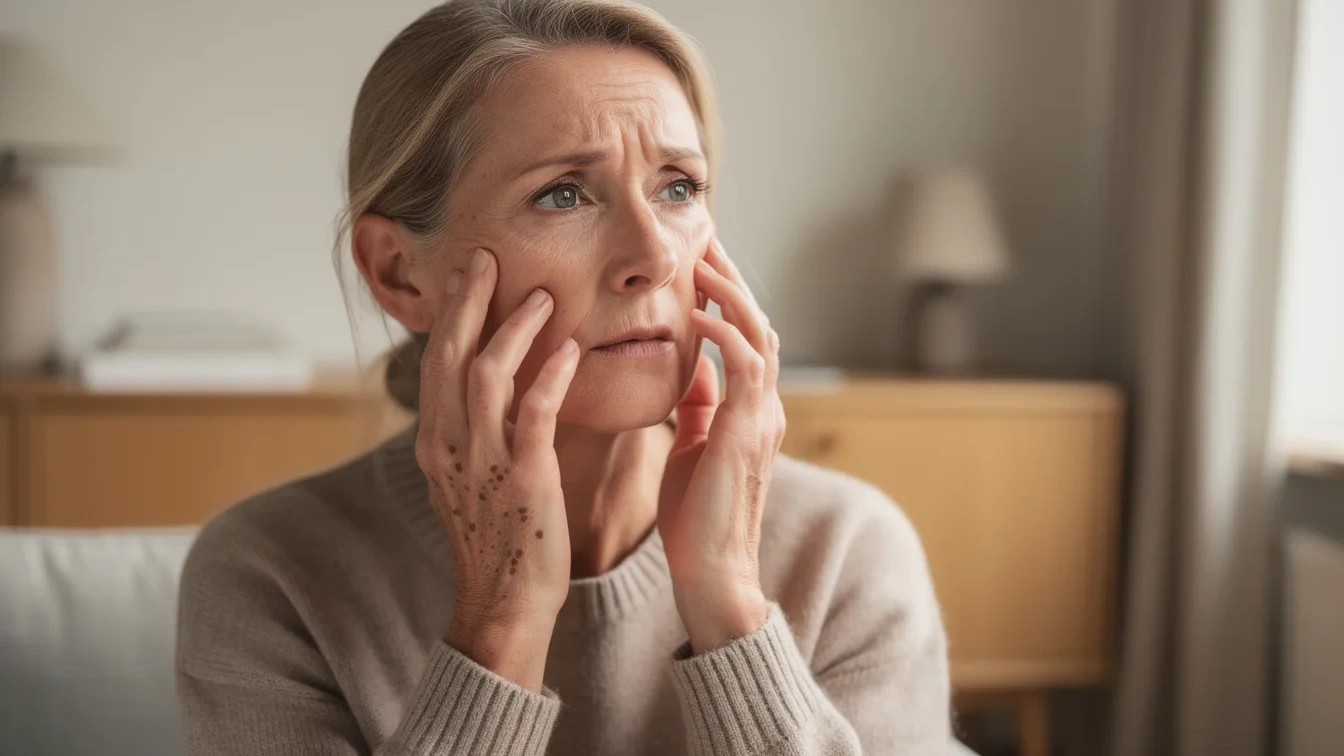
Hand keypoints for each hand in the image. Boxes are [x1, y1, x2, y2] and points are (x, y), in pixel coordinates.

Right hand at [415, 248, 578, 690]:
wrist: (504, 605)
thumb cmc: (499, 542)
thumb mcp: (469, 482)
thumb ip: (472, 434)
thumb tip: (483, 394)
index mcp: (435, 444)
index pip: (436, 363)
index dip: (451, 316)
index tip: (467, 276)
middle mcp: (449, 446)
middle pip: (451, 355)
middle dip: (468, 301)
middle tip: (488, 257)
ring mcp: (482, 462)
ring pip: (487, 374)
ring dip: (514, 328)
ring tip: (541, 295)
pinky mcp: (522, 479)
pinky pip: (533, 413)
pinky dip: (549, 376)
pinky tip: (569, 349)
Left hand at [658, 238, 783, 653]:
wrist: (711, 572)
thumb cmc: (696, 518)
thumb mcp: (693, 447)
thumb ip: (699, 406)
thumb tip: (691, 369)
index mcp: (751, 410)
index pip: (745, 336)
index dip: (726, 296)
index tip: (699, 261)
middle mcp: (764, 407)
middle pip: (757, 322)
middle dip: (731, 278)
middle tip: (705, 237)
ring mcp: (761, 418)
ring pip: (758, 334)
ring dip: (730, 293)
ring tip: (702, 258)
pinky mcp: (745, 432)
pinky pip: (742, 366)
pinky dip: (721, 332)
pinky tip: (695, 312)